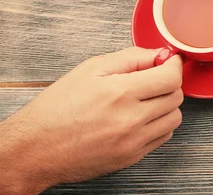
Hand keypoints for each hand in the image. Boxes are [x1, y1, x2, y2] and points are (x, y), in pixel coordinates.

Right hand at [0, 47, 182, 193]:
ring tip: (146, 99)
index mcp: (120, 93)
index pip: (171, 77)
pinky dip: (159, 124)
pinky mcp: (131, 157)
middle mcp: (130, 119)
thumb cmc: (58, 108)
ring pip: (174, 118)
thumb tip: (160, 55)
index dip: (173, 65)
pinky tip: (141, 117)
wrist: (36, 148)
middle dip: (169, 83)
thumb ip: (131, 58)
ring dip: (166, 105)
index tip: (168, 61)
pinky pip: (163, 137)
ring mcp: (133, 141)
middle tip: (153, 79)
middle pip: (176, 97)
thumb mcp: (91, 69)